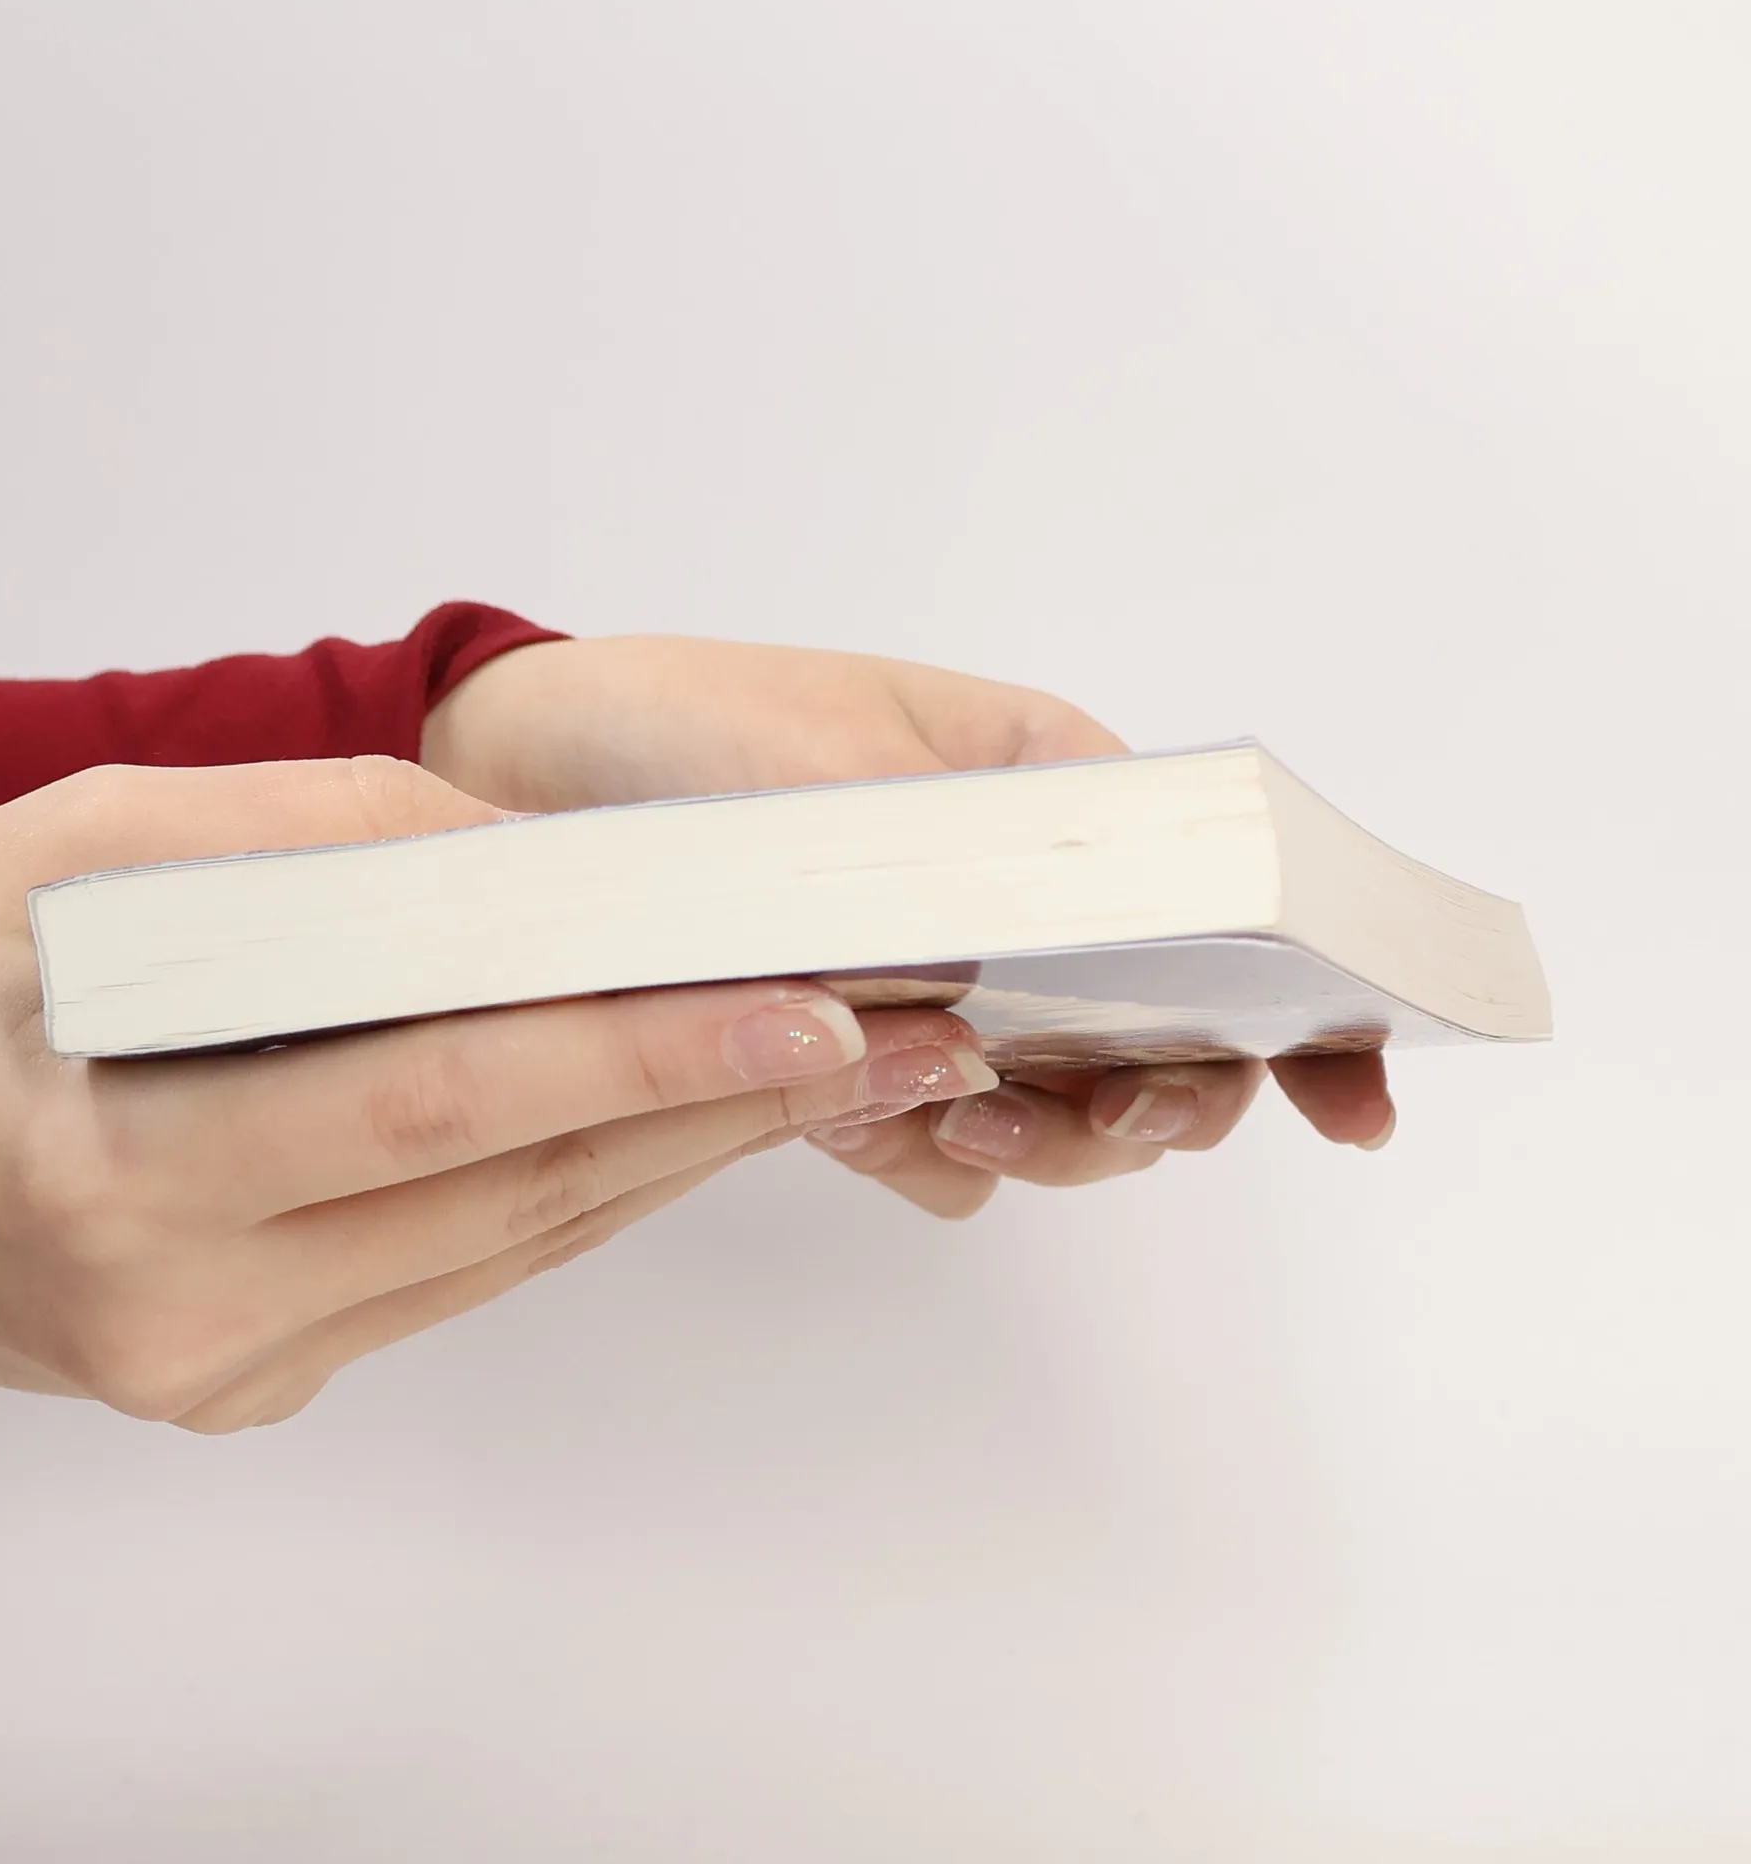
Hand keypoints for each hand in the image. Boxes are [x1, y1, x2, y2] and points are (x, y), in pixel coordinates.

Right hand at [0, 755, 994, 1427]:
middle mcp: (178, 1309)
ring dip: (673, 1148)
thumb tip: (528, 860)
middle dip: (719, 1104)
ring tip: (822, 1069)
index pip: (441, 1101)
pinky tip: (668, 1116)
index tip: (804, 1012)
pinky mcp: (247, 1381)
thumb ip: (313, 843)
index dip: (638, 1051)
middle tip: (890, 1036)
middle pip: (516, 1189)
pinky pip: (457, 1274)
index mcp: (114, 1172)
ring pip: (512, 1244)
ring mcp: (219, 1369)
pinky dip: (570, 1186)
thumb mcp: (80, 848)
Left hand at [427, 636, 1395, 1215]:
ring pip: (1060, 1111)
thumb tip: (1010, 1001)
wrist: (523, 774)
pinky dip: (926, 1157)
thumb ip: (935, 875)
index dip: (1313, 1010)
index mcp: (1055, 798)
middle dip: (1160, 1098)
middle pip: (1162, 1039)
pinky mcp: (855, 1053)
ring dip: (1045, 1137)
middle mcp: (1018, 903)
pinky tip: (872, 1126)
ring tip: (953, 1109)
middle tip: (1107, 1113)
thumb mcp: (821, 764)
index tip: (1356, 1099)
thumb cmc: (682, 723)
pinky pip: (934, 1146)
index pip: (1227, 908)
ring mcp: (943, 985)